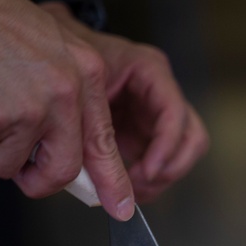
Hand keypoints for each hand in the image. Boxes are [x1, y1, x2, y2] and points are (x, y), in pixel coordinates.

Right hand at [0, 0, 134, 218]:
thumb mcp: (51, 51)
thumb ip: (67, 100)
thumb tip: (66, 152)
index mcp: (88, 74)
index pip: (105, 142)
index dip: (113, 181)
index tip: (122, 208)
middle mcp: (68, 92)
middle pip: (64, 169)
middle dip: (39, 181)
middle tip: (22, 172)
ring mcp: (34, 106)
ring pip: (12, 164)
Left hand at [42, 4, 208, 202]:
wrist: (53, 56)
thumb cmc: (64, 61)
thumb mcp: (77, 87)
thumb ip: (88, 124)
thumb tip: (92, 172)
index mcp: (150, 71)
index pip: (175, 113)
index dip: (166, 147)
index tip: (147, 172)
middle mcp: (162, 93)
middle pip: (193, 137)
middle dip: (170, 167)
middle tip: (137, 184)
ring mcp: (158, 115)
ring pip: (185, 153)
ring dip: (163, 177)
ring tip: (132, 189)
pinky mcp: (148, 134)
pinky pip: (164, 162)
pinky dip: (150, 179)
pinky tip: (127, 185)